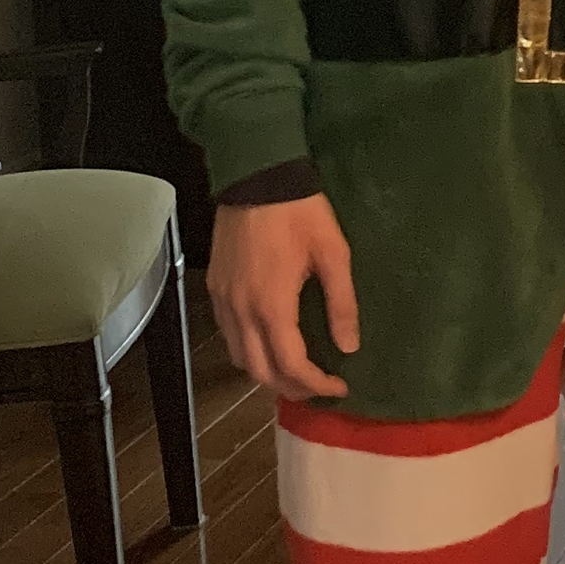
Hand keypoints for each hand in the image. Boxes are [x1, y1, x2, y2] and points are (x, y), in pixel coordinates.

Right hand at [207, 193, 358, 402]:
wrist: (257, 175)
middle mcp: (241, 310)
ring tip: (297, 372)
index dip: (316, 385)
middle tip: (319, 388)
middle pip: (260, 371)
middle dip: (291, 388)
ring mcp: (223, 300)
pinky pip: (228, 335)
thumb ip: (342, 303)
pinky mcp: (215, 288)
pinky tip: (270, 343)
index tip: (339, 387)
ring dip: (267, 373)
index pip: (291, 365)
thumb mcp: (334, 253)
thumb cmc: (300, 212)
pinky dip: (248, 352)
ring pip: (239, 357)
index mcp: (272, 305)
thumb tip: (349, 346)